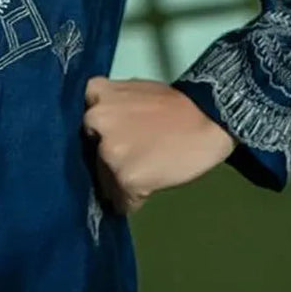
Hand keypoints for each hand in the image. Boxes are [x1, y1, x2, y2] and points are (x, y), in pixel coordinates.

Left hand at [83, 75, 235, 215]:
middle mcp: (95, 121)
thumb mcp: (131, 90)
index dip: (97, 135)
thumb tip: (99, 129)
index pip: (82, 123)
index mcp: (96, 94)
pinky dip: (132, 200)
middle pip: (92, 153)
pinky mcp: (125, 178)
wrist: (208, 120)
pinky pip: (121, 201)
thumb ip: (110, 105)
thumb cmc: (174, 105)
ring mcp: (109, 151)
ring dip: (121, 180)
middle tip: (133, 155)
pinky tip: (149, 185)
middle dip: (108, 158)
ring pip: (105, 179)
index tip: (109, 139)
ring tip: (147, 170)